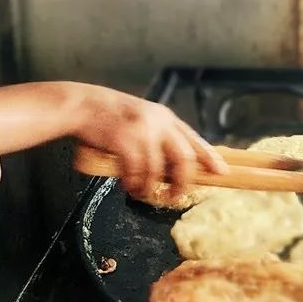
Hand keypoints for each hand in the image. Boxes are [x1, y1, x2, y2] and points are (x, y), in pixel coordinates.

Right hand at [73, 85, 227, 198]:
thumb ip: (157, 136)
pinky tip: (127, 186)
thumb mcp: (140, 118)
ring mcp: (142, 130)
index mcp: (164, 117)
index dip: (210, 157)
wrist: (81, 105)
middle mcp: (158, 122)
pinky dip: (133, 184)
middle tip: (174, 197)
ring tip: (140, 192)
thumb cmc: (108, 116)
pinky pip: (136, 173)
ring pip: (157, 171)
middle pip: (184, 158)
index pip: (194, 139)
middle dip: (182, 183)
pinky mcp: (125, 140)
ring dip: (149, 188)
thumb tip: (172, 168)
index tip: (221, 172)